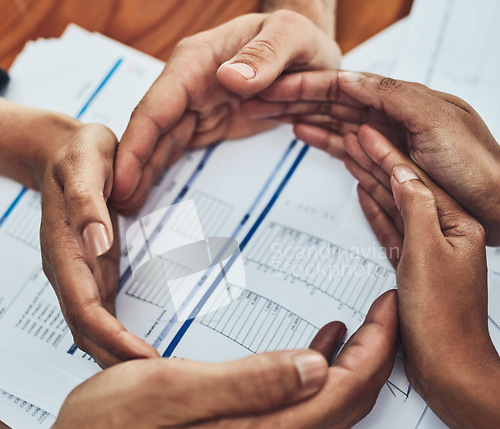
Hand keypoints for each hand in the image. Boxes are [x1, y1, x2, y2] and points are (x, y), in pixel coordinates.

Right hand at [4, 292, 397, 428]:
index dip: (376, 346)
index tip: (388, 307)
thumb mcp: (171, 390)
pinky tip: (315, 351)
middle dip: (376, 353)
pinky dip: (320, 375)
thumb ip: (248, 382)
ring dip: (353, 365)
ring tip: (363, 325)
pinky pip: (302, 408)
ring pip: (330, 406)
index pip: (346, 390)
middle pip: (348, 401)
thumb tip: (314, 366)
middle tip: (385, 310)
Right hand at [40, 123, 158, 365]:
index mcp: (64, 250)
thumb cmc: (77, 154)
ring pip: (93, 326)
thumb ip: (87, 204)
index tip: (146, 360)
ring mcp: (80, 272)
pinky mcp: (93, 269)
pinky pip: (102, 311)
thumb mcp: (84, 166)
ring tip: (152, 373)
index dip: (113, 339)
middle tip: (159, 379)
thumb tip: (96, 243)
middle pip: (87, 329)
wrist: (63, 150)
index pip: (85, 310)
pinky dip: (119, 335)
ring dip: (117, 353)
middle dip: (117, 358)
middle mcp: (69, 269)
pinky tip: (138, 345)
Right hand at [112, 10, 340, 213]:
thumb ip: (264, 56)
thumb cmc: (299, 40)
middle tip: (116, 206)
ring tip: (126, 207)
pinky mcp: (206, 123)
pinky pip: (177, 148)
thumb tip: (230, 79)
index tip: (121, 178)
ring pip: (159, 143)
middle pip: (150, 130)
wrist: (308, 56)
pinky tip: (148, 191)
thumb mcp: (291, 36)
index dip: (136, 144)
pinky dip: (161, 170)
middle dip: (130, 167)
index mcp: (197, 62)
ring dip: (141, 174)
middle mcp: (188, 85)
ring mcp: (195, 105)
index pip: (156, 106)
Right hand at [242, 70, 499, 243]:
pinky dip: (329, 143)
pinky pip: (352, 150)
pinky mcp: (390, 165)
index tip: (273, 86)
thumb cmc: (477, 166)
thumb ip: (392, 98)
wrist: (497, 205)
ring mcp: (390, 142)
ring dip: (307, 120)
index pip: (341, 86)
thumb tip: (353, 80)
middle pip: (332, 104)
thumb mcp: (435, 122)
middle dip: (295, 102)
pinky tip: (311, 136)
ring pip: (337, 126)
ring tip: (276, 118)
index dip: (304, 86)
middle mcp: (393, 117)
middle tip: (260, 102)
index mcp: (401, 100)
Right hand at [346, 128, 499, 428]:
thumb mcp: (427, 256)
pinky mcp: (411, 264)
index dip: (385, 151)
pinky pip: (389, 228)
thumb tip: (401, 174)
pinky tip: (364, 195)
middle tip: (349, 134)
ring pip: (391, 204)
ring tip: (350, 156)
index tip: (364, 127)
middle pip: (399, 185)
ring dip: (370, 179)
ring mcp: (424, 247)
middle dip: (373, 159)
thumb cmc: (444, 318)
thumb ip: (415, 210)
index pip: (411, 176)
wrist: (448, 367)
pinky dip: (375, 210)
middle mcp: (440, 230)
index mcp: (452, 222)